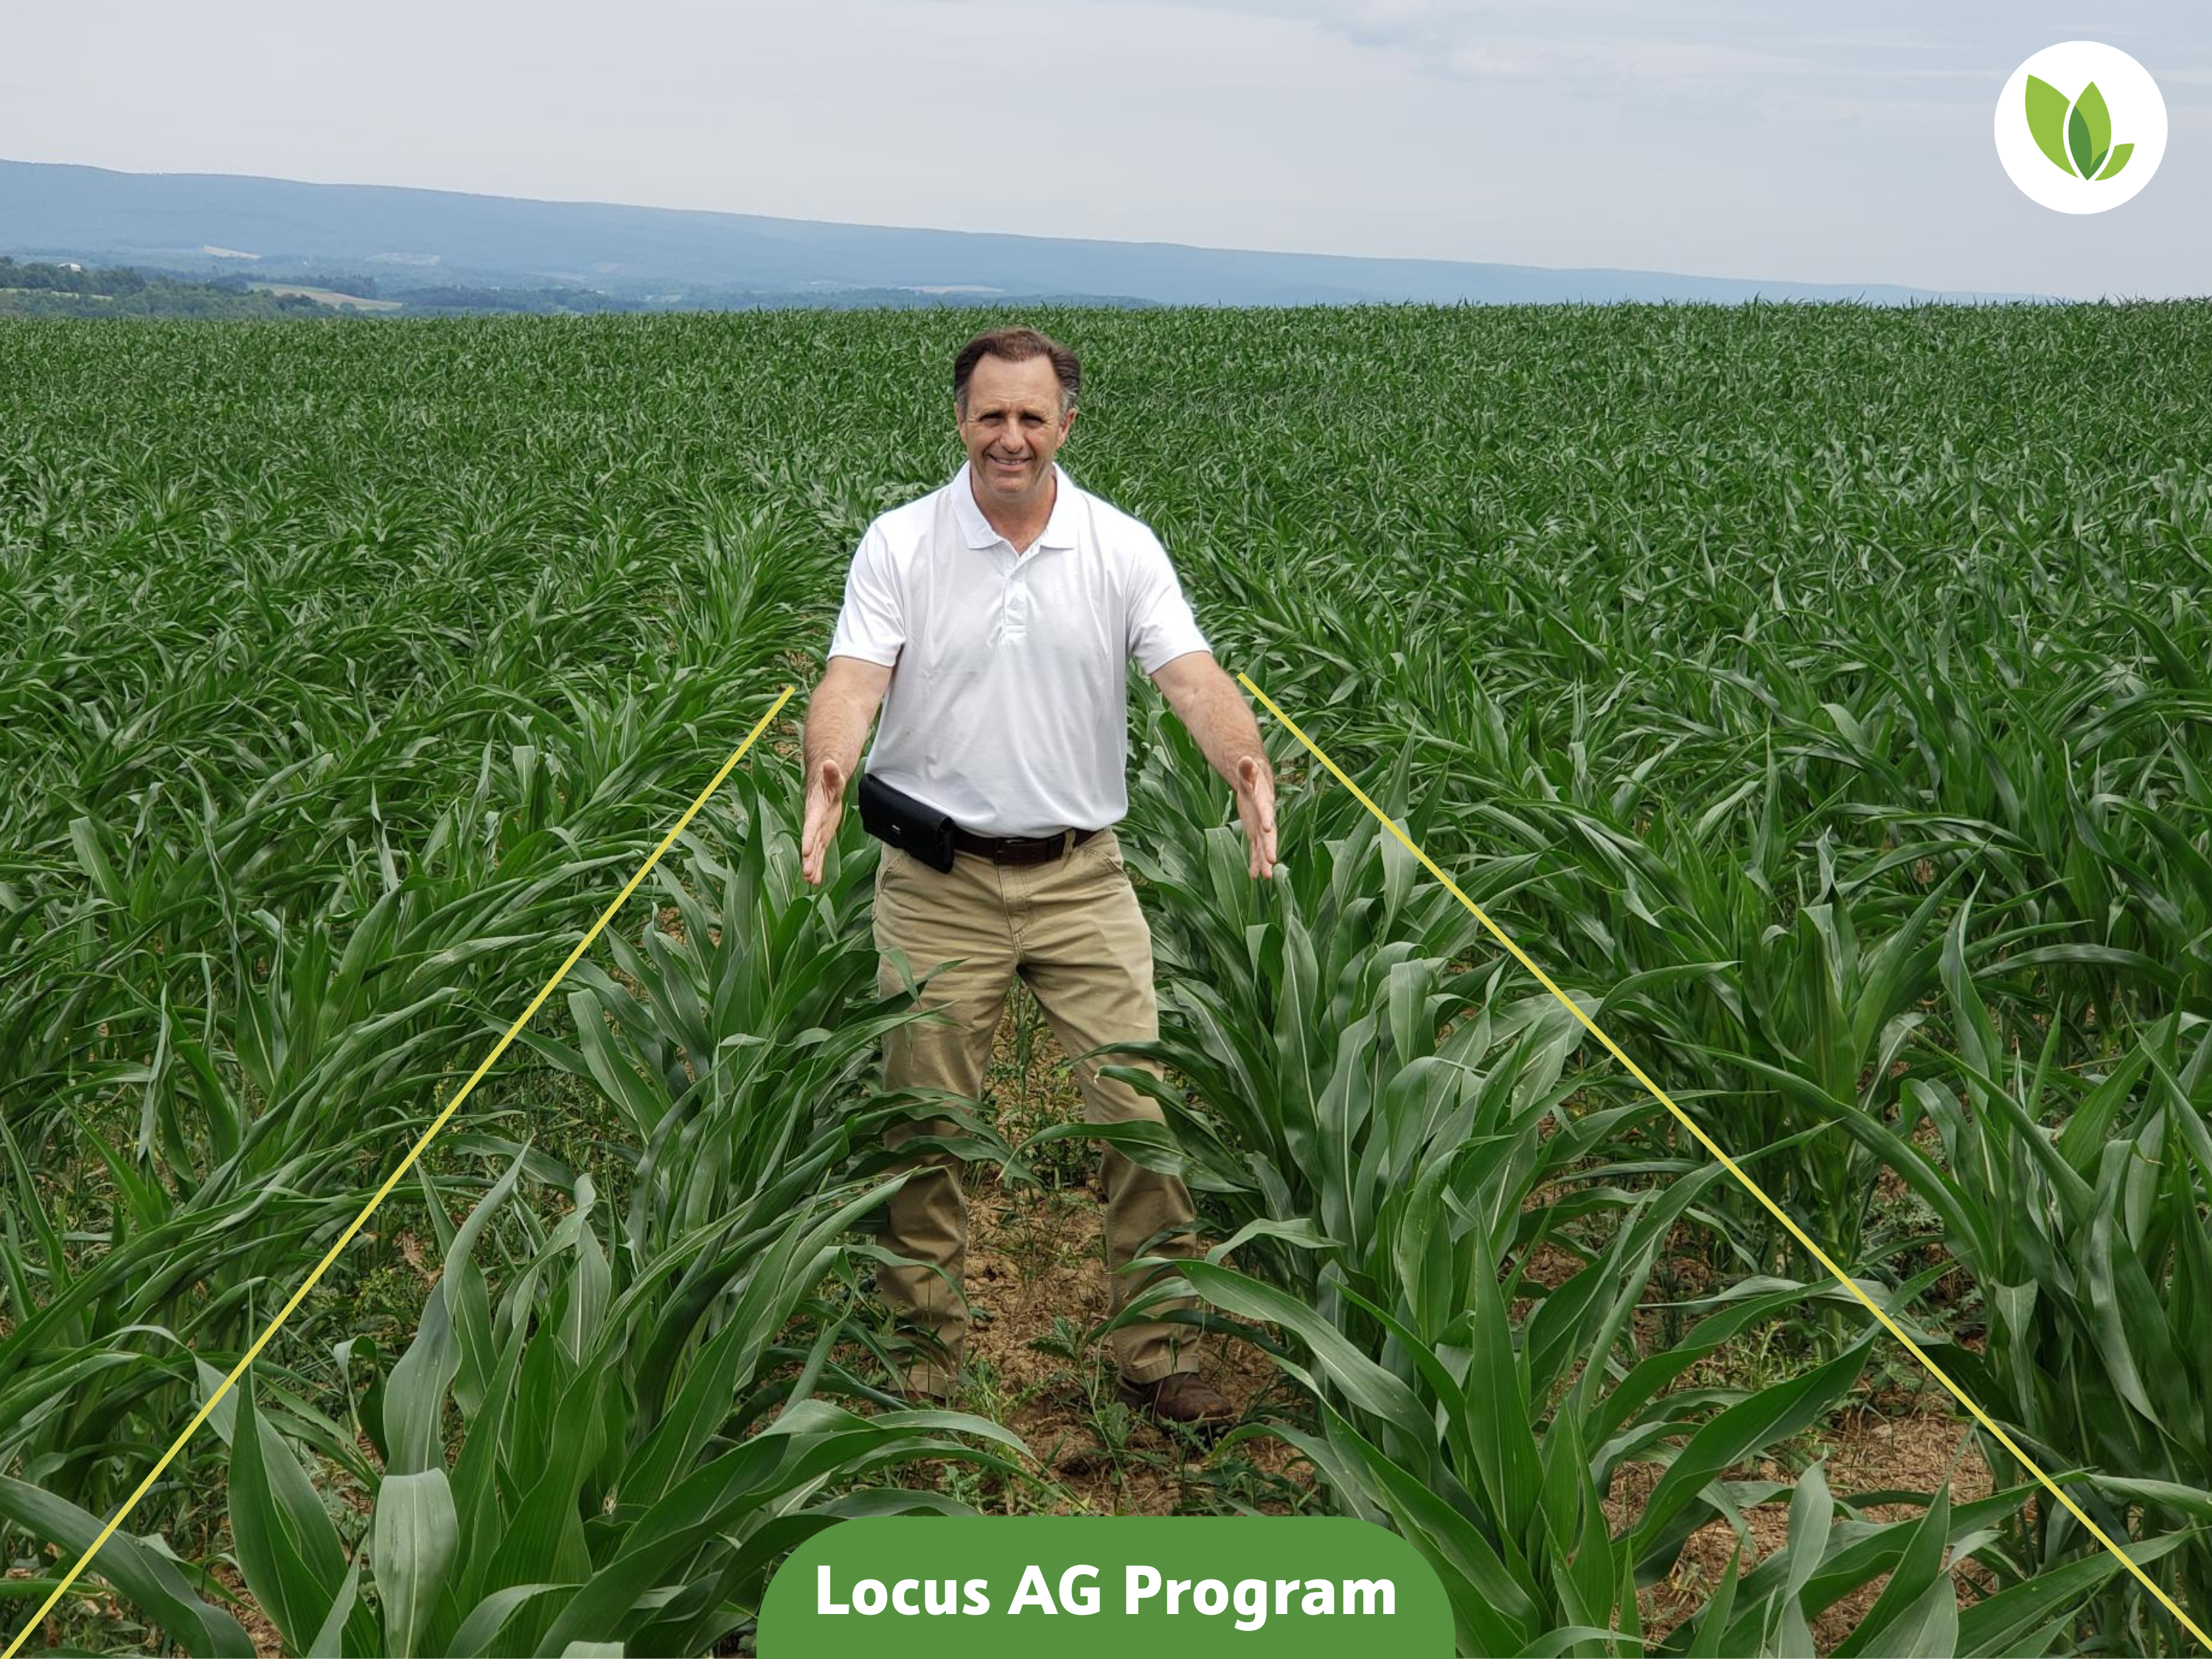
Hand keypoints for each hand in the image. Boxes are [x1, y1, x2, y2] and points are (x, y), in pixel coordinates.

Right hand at [800, 758, 845, 886]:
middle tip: (807, 873)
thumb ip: (832, 773)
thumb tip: (829, 763)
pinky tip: (816, 881)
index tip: (804, 851)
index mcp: (815, 811)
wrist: (823, 786)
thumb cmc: (830, 780)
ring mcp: (817, 832)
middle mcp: (813, 824)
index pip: (810, 826)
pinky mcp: (822, 837)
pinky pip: (820, 854)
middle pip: (810, 843)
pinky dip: (818, 866)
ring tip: (811, 881)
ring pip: (814, 852)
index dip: (807, 838)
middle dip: (809, 858)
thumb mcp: (834, 777)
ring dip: (813, 866)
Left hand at [1233, 754, 1277, 879]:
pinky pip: (1255, 851)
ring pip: (1263, 848)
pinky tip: (1253, 876)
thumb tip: (1245, 759)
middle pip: (1269, 835)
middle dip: (1270, 848)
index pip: (1266, 810)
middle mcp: (1266, 818)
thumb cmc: (1251, 776)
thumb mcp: (1247, 772)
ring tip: (1265, 877)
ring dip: (1263, 862)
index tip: (1268, 829)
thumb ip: (1246, 769)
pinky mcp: (1255, 834)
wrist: (1258, 783)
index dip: (1267, 818)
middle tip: (1272, 862)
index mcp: (1264, 801)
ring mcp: (1261, 828)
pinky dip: (1254, 862)